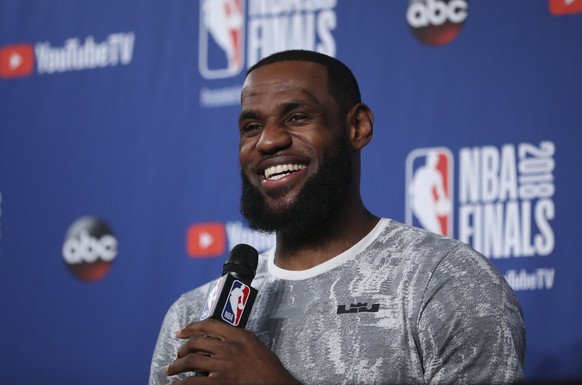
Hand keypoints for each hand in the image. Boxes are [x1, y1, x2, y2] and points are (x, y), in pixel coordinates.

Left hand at [165, 318, 300, 384]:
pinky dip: (181, 383)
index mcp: (238, 335)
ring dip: (177, 365)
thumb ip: (237, 338)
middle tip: (178, 354)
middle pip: (197, 342)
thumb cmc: (268, 366)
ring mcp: (224, 366)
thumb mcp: (254, 343)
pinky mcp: (221, 383)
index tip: (182, 332)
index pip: (209, 325)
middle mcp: (229, 348)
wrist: (276, 383)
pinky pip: (194, 382)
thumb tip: (218, 338)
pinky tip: (175, 384)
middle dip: (183, 348)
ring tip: (171, 369)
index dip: (191, 327)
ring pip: (191, 361)